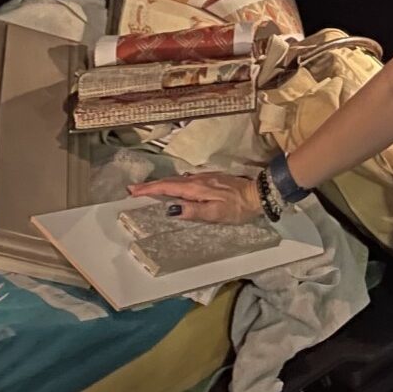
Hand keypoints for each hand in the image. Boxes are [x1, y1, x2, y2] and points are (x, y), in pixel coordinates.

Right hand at [128, 172, 263, 223]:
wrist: (258, 193)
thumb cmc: (238, 207)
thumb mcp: (216, 214)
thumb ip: (194, 211)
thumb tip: (171, 209)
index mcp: (197, 188)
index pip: (168, 188)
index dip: (150, 189)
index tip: (133, 191)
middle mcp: (198, 180)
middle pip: (170, 182)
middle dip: (151, 185)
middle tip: (134, 189)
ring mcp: (205, 177)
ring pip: (178, 180)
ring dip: (161, 184)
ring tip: (148, 189)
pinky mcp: (211, 178)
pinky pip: (186, 180)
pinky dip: (174, 184)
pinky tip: (173, 188)